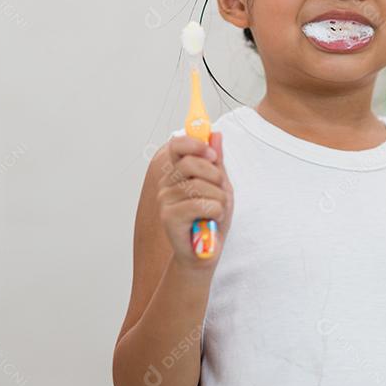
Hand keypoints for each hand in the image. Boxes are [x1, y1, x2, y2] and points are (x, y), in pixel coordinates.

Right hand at [157, 132, 234, 269]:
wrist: (206, 251)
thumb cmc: (213, 217)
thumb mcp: (221, 186)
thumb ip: (217, 162)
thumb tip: (216, 134)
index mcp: (177, 173)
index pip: (177, 145)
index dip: (195, 144)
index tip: (212, 155)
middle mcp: (166, 184)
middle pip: (191, 163)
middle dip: (215, 176)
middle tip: (220, 191)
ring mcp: (165, 200)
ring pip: (201, 186)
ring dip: (219, 199)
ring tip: (216, 211)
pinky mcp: (169, 217)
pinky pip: (201, 204)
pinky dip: (216, 212)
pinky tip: (211, 220)